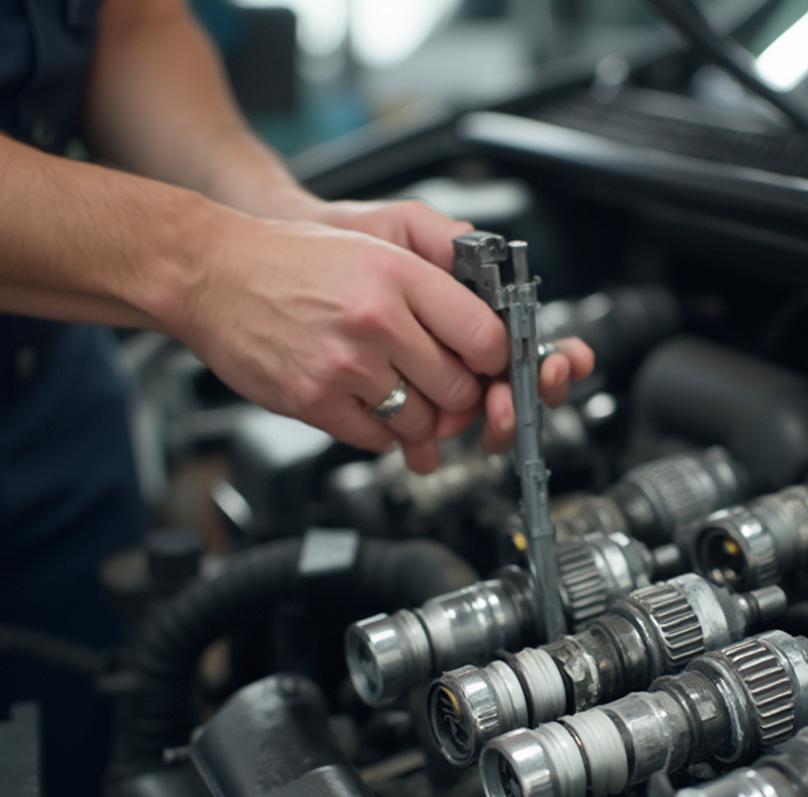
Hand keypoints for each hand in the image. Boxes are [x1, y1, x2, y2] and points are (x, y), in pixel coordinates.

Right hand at [166, 210, 507, 472]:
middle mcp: (376, 320)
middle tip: (445, 389)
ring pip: (420, 420)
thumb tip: (483, 318)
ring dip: (418, 418)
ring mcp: (344, 365)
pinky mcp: (314, 400)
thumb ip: (436, 271)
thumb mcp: (373, 241)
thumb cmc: (290, 261)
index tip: (486, 365)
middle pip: (458, 388)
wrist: (209, 274)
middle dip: (458, 396)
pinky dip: (380, 432)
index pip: (484, 336)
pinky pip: (376, 439)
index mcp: (398, 275)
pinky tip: (364, 404)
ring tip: (398, 394)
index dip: (493, 359)